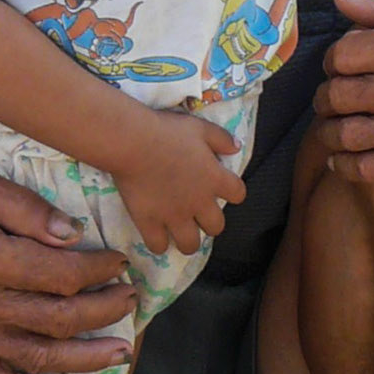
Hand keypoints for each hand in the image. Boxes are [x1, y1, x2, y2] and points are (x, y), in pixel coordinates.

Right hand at [0, 150, 135, 373]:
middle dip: (104, 312)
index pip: (61, 275)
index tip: (119, 260)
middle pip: (58, 320)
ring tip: (121, 354)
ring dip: (86, 359)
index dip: (99, 270)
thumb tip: (72, 235)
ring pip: (37, 360)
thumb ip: (21, 206)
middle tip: (131, 300)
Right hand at [113, 110, 245, 256]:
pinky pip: (158, 246)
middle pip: (216, 227)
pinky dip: (158, 243)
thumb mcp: (200, 128)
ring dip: (188, 240)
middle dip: (209, 222)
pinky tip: (155, 234)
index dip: (232, 192)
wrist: (134, 143)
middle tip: (197, 213)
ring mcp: (174, 216)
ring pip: (190, 244)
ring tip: (179, 231)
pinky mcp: (150, 223)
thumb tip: (237, 146)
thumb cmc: (168, 132)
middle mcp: (199, 203)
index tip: (222, 188)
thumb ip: (221, 139)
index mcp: (214, 179)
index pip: (238, 194)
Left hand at [313, 0, 373, 191]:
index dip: (334, 61)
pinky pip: (368, 168)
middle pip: (341, 93)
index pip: (346, 52)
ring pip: (349, 133)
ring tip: (332, 129)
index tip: (340, 67)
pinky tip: (343, 159)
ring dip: (330, 132)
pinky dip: (345, 164)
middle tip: (330, 100)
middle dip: (327, 97)